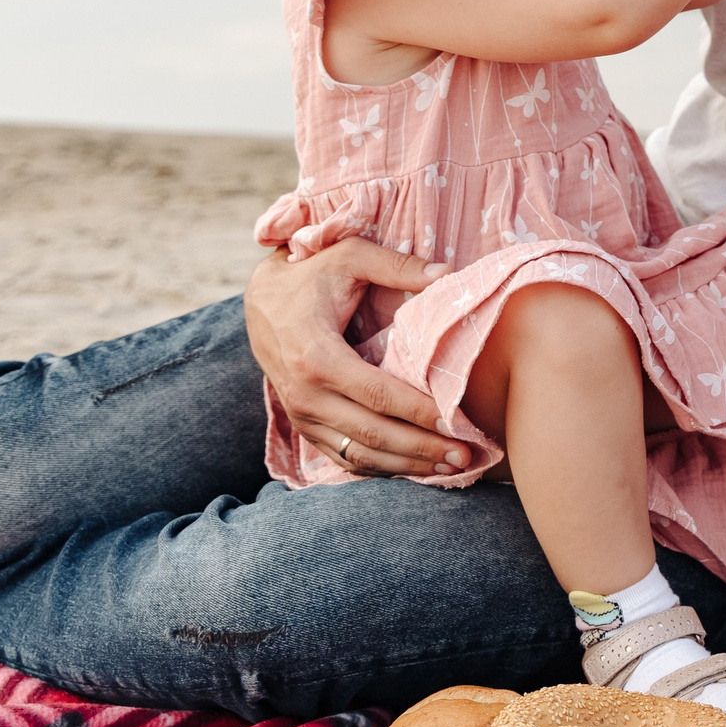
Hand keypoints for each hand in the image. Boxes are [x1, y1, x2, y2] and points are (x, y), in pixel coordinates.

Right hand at [244, 238, 471, 476]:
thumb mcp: (349, 256)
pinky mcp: (304, 427)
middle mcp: (306, 395)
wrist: (259, 301)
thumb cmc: (310, 275)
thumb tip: (449, 274)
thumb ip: (397, 265)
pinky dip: (381, 469)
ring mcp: (302, 416)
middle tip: (466, 455)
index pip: (378, 395)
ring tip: (450, 469)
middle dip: (422, 448)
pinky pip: (344, 457)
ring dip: (406, 466)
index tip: (458, 422)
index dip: (419, 412)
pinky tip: (415, 470)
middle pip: (373, 434)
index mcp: (317, 357)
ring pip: (359, 455)